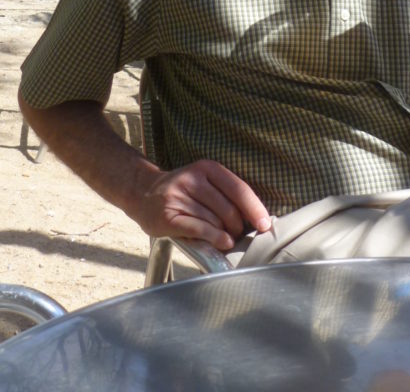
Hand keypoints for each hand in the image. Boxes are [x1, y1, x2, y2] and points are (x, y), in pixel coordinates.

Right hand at [135, 159, 271, 250]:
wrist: (144, 193)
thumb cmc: (183, 192)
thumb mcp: (205, 182)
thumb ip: (227, 195)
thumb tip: (257, 217)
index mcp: (207, 168)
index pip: (238, 189)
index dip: (255, 209)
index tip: (266, 225)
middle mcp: (192, 179)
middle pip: (228, 209)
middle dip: (238, 226)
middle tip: (238, 234)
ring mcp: (178, 197)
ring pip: (215, 222)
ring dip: (226, 235)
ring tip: (226, 239)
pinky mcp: (168, 216)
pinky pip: (199, 230)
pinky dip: (215, 239)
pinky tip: (222, 242)